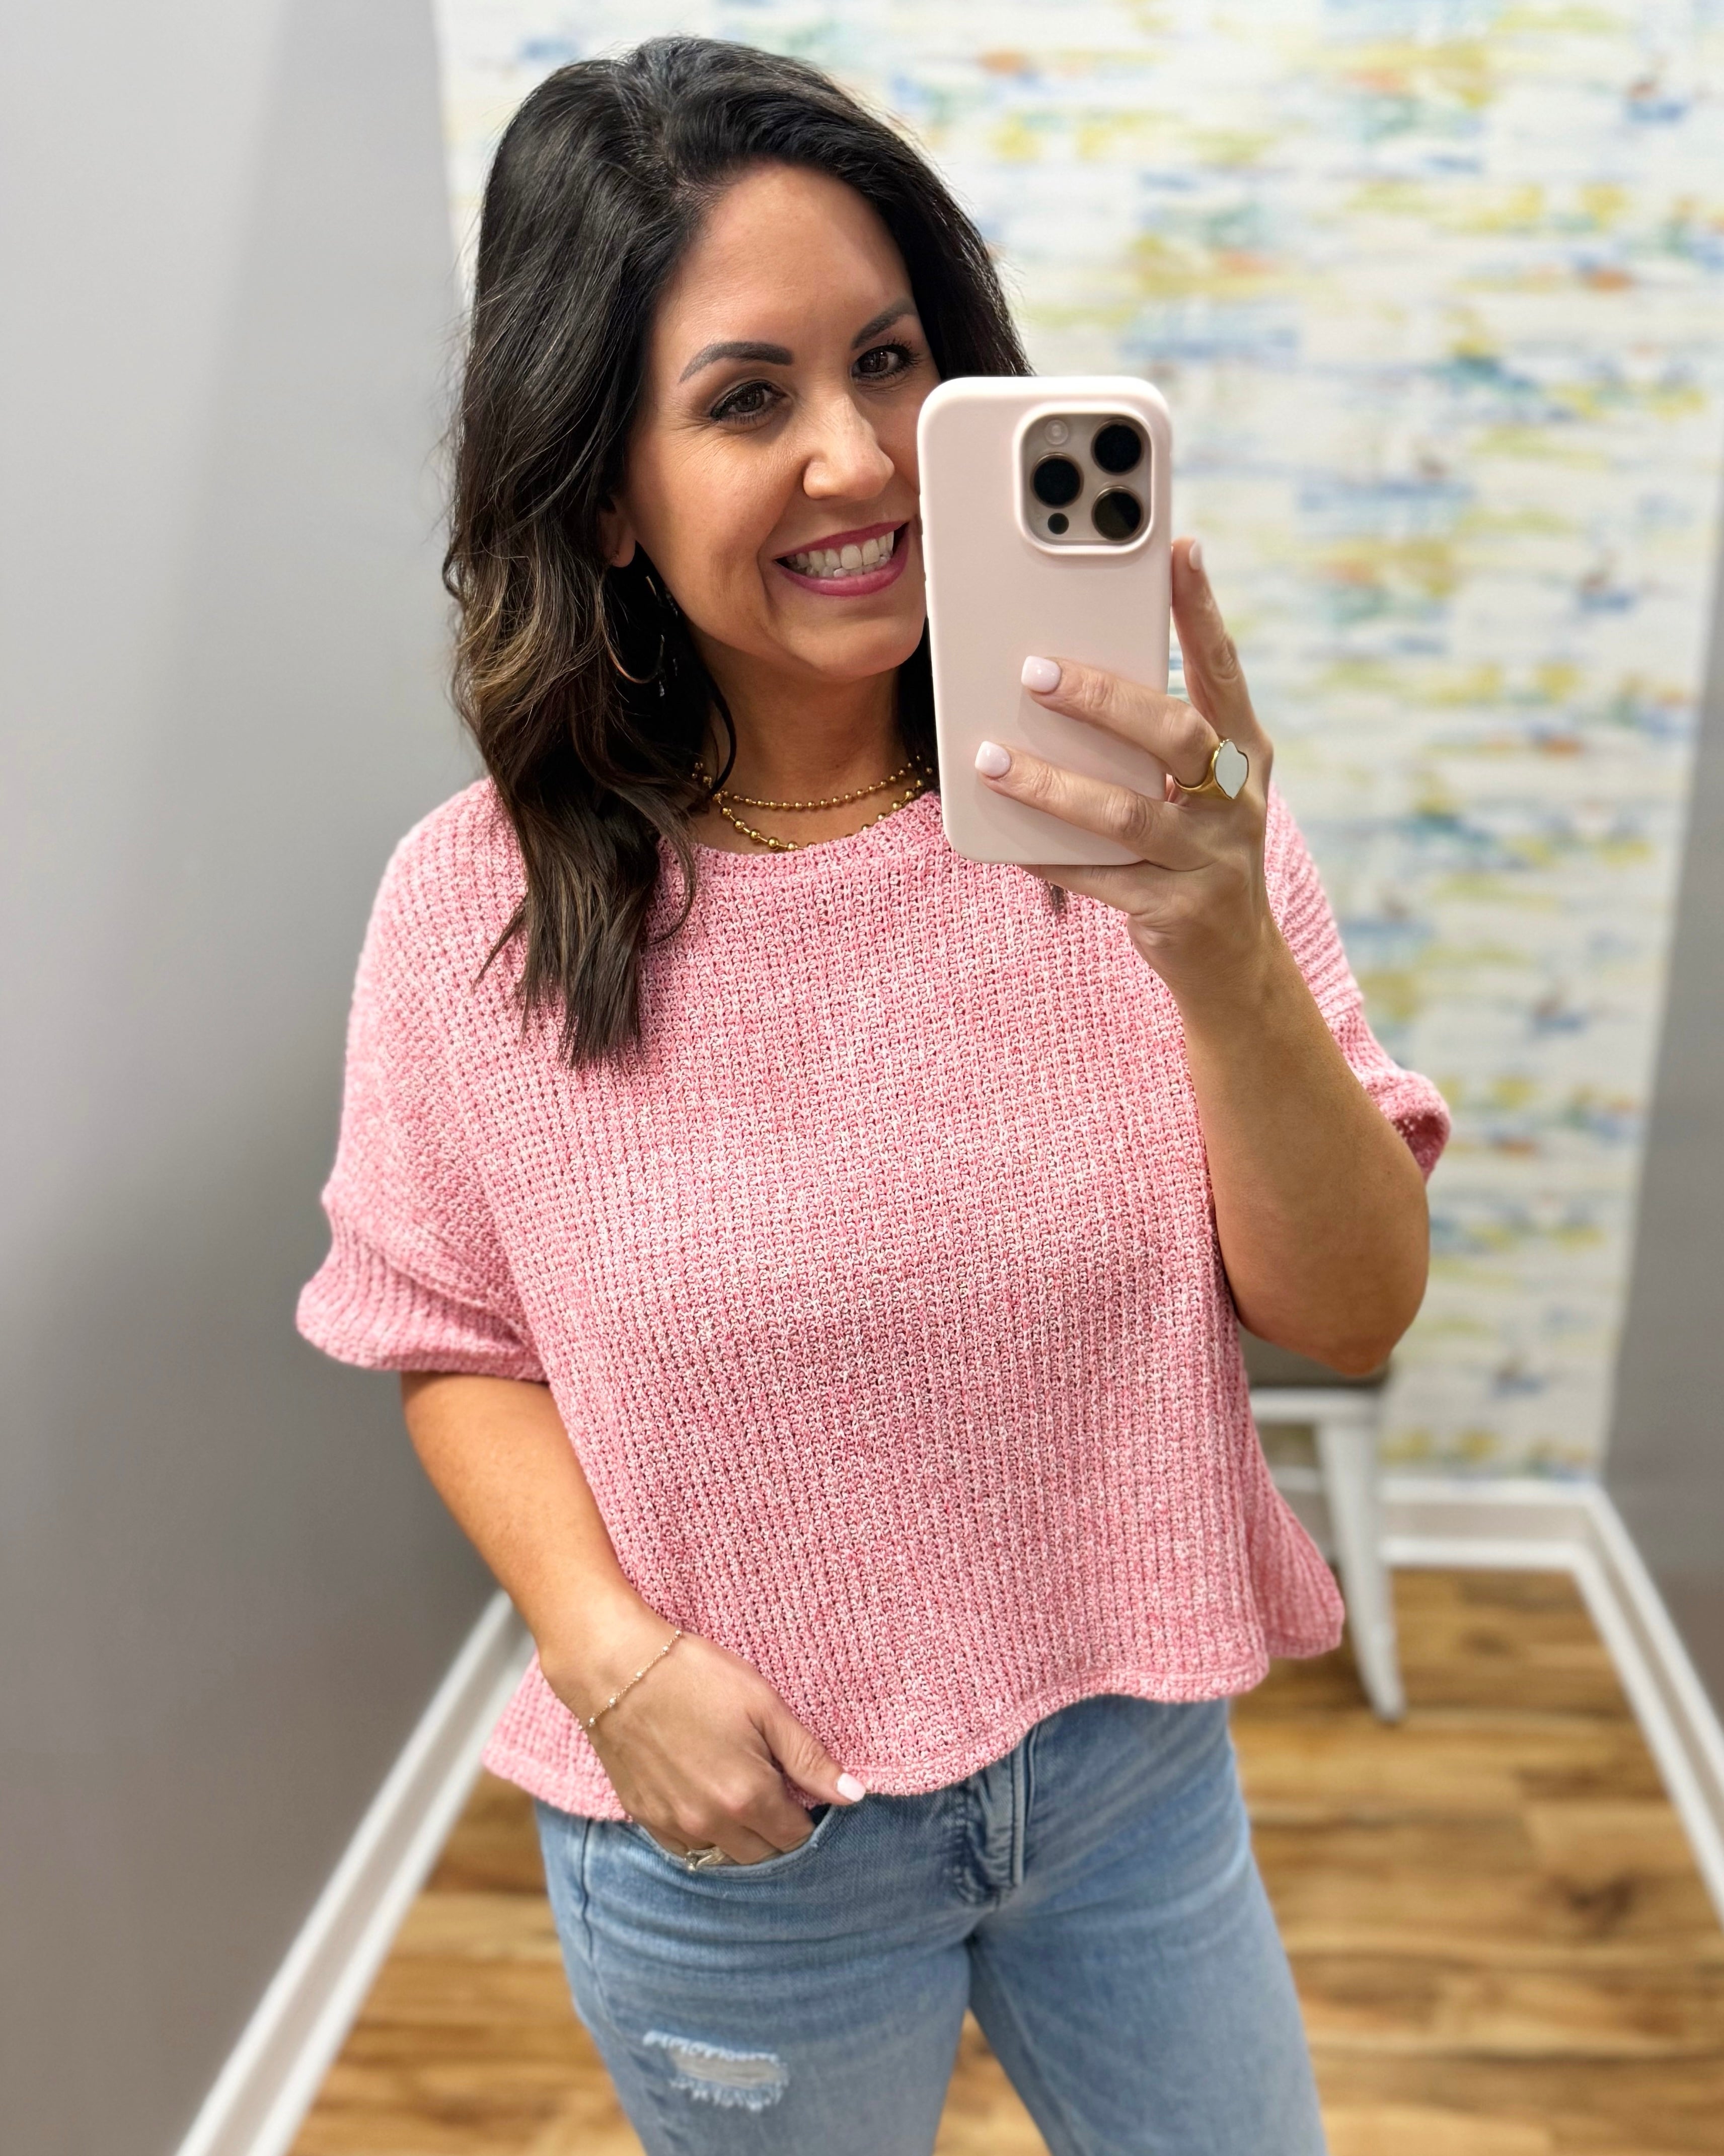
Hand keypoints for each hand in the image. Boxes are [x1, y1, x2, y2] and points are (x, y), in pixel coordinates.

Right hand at [543, 1612, 866, 1865]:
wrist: (617, 1669)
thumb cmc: (697, 1676)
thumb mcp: (764, 1706)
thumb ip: (809, 1758)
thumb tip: (854, 1796)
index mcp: (748, 1796)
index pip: (795, 1837)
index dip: (807, 1815)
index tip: (803, 1788)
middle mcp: (712, 1823)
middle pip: (762, 1854)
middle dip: (777, 1829)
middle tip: (775, 1787)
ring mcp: (675, 1825)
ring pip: (724, 1856)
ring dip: (742, 1836)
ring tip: (742, 1792)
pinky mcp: (646, 1818)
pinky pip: (686, 1848)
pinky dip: (705, 1834)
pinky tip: (706, 1797)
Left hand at [975, 537, 1277, 1016]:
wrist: (1234, 963)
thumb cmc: (1197, 850)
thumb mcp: (1197, 789)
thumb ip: (1153, 739)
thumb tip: (1069, 671)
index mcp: (1246, 754)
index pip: (1223, 669)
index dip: (1202, 610)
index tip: (1178, 550)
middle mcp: (1237, 800)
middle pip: (1174, 733)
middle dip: (1104, 698)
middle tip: (1036, 670)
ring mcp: (1210, 859)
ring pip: (1125, 811)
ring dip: (1051, 784)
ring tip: (991, 761)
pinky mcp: (1174, 911)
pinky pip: (1097, 878)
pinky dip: (1048, 856)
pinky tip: (1006, 841)